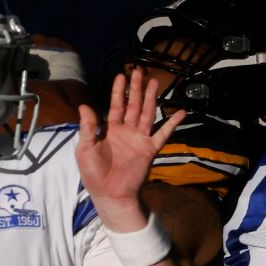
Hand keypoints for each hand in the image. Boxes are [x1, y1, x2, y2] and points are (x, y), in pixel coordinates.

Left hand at [76, 70, 185, 230]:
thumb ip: (88, 127)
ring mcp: (139, 139)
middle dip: (136, 89)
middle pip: (134, 105)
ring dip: (152, 98)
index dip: (118, 91)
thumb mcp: (86, 148)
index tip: (121, 75)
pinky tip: (181, 112)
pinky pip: (163, 134)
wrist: (110, 194)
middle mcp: (127, 131)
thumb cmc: (94, 173)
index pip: (116, 105)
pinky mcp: (150, 149)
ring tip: (155, 82)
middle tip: (139, 71)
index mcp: (111, 130)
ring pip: (147, 114)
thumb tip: (84, 105)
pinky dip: (172, 123)